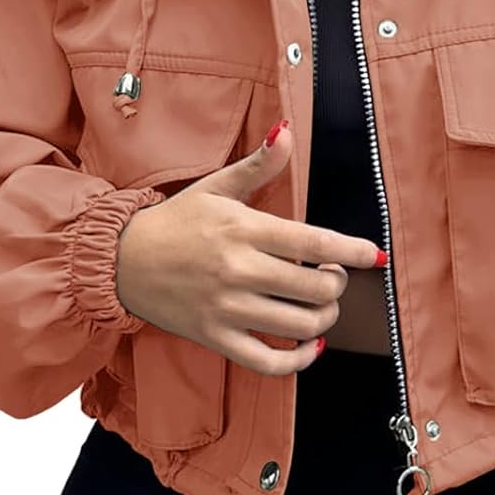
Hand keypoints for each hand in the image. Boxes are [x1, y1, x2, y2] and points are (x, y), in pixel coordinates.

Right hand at [115, 118, 385, 373]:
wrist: (121, 261)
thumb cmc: (175, 223)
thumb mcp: (216, 188)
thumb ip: (258, 165)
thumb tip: (286, 131)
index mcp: (243, 229)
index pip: (314, 241)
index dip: (351, 251)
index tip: (373, 255)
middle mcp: (238, 270)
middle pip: (316, 287)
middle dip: (336, 284)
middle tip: (332, 276)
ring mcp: (227, 308)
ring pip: (300, 325)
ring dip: (325, 318)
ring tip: (321, 305)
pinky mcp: (215, 337)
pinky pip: (268, 362)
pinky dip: (297, 361)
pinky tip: (308, 345)